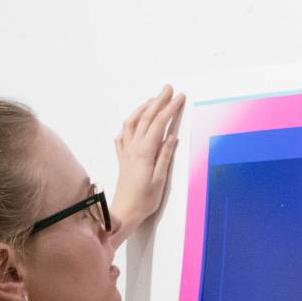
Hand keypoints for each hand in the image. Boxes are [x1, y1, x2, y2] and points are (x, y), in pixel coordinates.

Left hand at [111, 85, 185, 241]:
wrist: (124, 212)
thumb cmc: (145, 199)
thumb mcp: (160, 179)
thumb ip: (165, 156)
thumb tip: (172, 137)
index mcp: (145, 151)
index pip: (159, 123)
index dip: (170, 108)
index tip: (179, 97)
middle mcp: (133, 147)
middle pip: (146, 118)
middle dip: (158, 101)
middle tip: (168, 88)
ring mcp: (125, 151)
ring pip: (132, 122)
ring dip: (142, 108)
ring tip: (153, 100)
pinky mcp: (122, 157)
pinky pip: (123, 135)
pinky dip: (130, 124)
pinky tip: (134, 122)